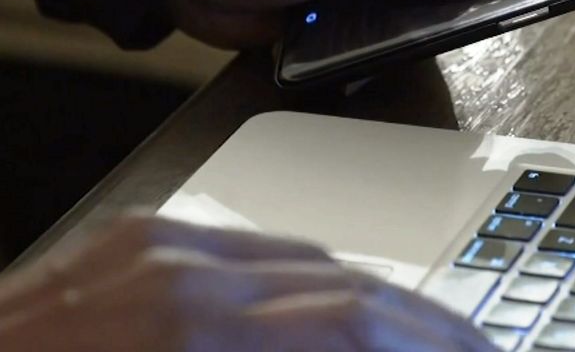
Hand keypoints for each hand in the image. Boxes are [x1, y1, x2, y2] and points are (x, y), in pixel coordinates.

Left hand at [0, 214, 492, 351]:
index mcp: (198, 341)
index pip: (361, 334)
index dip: (440, 351)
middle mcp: (187, 278)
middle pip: (354, 296)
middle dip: (430, 334)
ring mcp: (159, 245)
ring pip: (312, 262)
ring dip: (379, 307)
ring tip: (425, 339)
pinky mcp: (134, 235)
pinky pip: (252, 246)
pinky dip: (310, 280)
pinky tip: (337, 306)